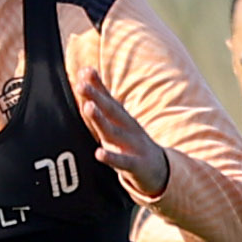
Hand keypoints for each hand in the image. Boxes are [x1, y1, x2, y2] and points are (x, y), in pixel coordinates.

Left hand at [73, 66, 171, 200]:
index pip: (108, 99)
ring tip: (88, 108)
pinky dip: (111, 157)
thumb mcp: (118, 120)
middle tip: (82, 85)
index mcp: (122, 118)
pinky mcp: (135, 165)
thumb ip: (102, 97)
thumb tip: (86, 71)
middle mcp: (127, 128)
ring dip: (100, 120)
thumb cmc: (131, 142)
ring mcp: (132, 146)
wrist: (159, 170)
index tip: (84, 71)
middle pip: (110, 111)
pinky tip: (99, 153)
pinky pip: (122, 162)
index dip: (96, 86)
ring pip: (113, 132)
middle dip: (96, 97)